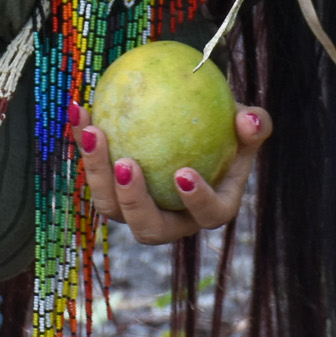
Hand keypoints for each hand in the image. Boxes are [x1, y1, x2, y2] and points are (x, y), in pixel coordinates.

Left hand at [73, 101, 270, 244]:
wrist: (192, 127)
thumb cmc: (226, 128)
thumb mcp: (246, 123)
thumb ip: (255, 125)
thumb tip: (249, 122)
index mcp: (209, 209)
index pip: (208, 216)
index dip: (197, 202)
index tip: (184, 172)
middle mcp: (170, 219)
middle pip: (149, 228)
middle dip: (134, 201)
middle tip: (127, 164)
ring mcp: (135, 210)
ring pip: (111, 206)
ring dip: (97, 172)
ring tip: (94, 131)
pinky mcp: (109, 189)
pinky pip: (92, 170)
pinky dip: (83, 141)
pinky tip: (80, 108)